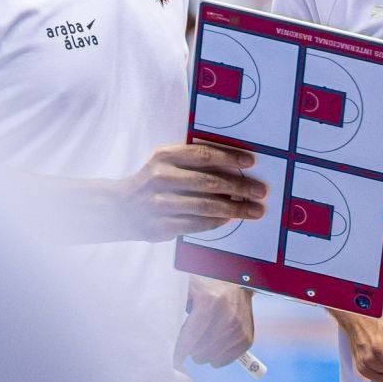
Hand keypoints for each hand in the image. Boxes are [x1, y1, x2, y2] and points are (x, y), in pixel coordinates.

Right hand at [113, 143, 267, 240]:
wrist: (122, 208)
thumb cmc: (155, 182)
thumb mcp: (167, 163)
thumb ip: (193, 162)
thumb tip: (235, 167)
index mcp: (164, 157)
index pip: (203, 154)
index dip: (229, 157)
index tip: (251, 162)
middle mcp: (160, 178)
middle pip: (209, 182)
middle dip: (240, 187)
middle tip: (260, 191)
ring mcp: (159, 204)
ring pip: (206, 206)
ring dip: (234, 209)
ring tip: (254, 210)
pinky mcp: (160, 226)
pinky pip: (196, 224)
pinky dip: (216, 222)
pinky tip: (229, 219)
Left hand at [174, 276, 255, 367]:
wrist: (236, 283)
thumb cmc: (206, 284)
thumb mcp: (188, 284)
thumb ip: (170, 297)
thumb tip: (157, 320)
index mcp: (210, 301)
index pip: (190, 337)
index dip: (178, 349)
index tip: (170, 355)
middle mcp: (228, 316)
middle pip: (198, 351)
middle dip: (189, 348)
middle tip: (188, 337)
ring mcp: (239, 329)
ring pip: (209, 358)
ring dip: (201, 352)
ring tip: (201, 337)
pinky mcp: (246, 339)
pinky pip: (222, 361)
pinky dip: (214, 356)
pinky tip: (213, 342)